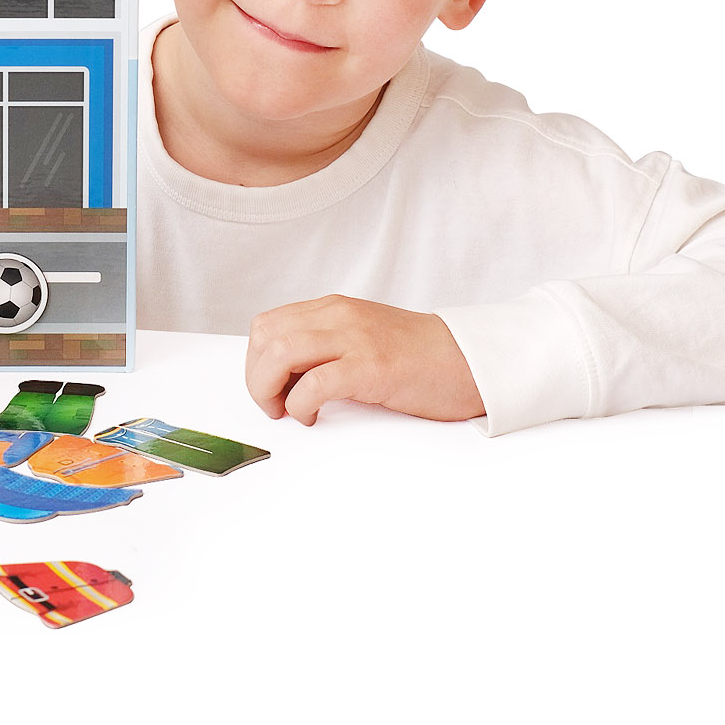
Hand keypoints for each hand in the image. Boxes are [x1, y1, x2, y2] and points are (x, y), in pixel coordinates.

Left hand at [245, 295, 483, 425]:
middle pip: (265, 336)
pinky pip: (314, 382)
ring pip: (280, 352)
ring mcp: (355, 338)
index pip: (267, 325)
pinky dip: (300, 404)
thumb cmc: (418, 357)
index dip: (255, 361)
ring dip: (269, 389)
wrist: (469, 360)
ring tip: (287, 410)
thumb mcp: (361, 338)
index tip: (269, 387)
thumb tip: (282, 376)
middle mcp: (339, 316)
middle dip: (256, 377)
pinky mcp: (372, 366)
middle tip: (273, 404)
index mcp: (333, 309)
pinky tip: (312, 415)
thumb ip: (324, 346)